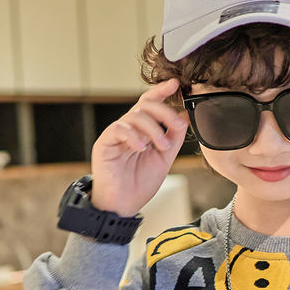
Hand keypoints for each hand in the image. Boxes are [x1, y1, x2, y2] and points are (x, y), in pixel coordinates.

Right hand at [90, 78, 188, 216]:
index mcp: (142, 131)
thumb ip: (173, 139)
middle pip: (145, 105)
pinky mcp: (105, 143)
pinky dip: (133, 135)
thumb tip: (184, 117)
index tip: (175, 84)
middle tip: (176, 126)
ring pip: (135, 116)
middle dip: (164, 112)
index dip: (161, 92)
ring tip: (161, 146)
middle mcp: (129, 129)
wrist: (122, 205)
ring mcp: (116, 135)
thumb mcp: (164, 159)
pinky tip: (141, 147)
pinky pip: (119, 129)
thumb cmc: (139, 183)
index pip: (150, 104)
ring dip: (153, 129)